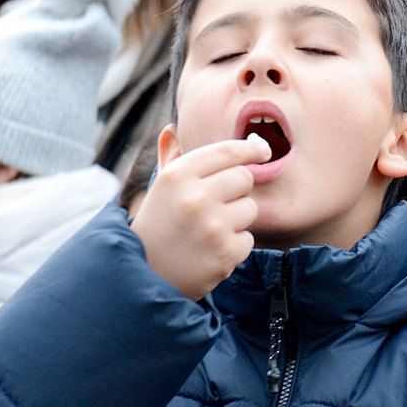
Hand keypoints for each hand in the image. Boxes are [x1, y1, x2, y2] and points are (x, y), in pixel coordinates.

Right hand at [130, 136, 270, 299]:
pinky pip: (248, 238)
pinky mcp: (225, 253)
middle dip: (237, 190)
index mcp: (178, 175)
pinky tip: (211, 251)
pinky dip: (234, 245)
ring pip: (250, 208)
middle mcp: (195, 197)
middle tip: (216, 205)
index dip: (250, 148)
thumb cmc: (157, 226)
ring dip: (236, 219)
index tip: (262, 149)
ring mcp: (212, 226)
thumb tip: (181, 128)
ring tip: (209, 230)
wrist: (143, 277)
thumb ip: (177, 157)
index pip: (227, 151)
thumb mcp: (161, 187)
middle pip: (244, 177)